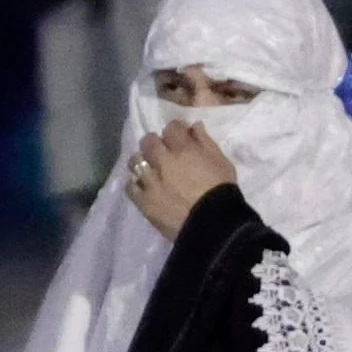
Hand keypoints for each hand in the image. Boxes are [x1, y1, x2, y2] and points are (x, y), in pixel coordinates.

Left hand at [122, 117, 237, 234]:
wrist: (213, 224)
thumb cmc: (221, 190)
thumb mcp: (221, 161)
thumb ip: (205, 142)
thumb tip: (194, 126)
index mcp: (183, 149)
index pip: (171, 127)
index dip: (175, 130)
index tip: (179, 137)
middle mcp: (163, 161)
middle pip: (148, 141)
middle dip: (155, 143)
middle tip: (161, 151)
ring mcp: (150, 182)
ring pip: (135, 161)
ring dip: (141, 161)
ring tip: (149, 169)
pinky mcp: (144, 201)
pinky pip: (130, 187)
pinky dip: (135, 184)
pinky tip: (144, 187)